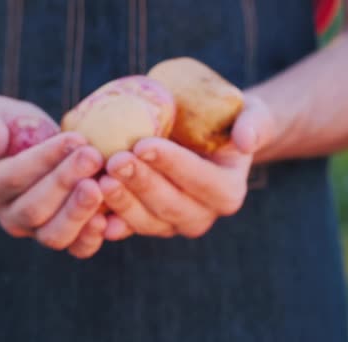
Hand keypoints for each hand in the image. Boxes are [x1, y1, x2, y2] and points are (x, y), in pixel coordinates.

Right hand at [0, 95, 106, 257]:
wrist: (27, 146)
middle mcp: (9, 216)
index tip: (75, 139)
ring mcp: (36, 231)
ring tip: (102, 185)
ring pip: (54, 235)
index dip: (44, 160)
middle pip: (35, 209)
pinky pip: (77, 248)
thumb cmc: (7, 126)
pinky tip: (110, 217)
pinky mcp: (64, 236)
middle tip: (93, 157)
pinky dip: (93, 237)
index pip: (13, 177)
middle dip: (66, 182)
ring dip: (80, 211)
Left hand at [99, 94, 275, 239]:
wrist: (205, 137)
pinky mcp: (147, 222)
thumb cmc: (227, 121)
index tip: (144, 144)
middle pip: (171, 205)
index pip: (202, 181)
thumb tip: (245, 140)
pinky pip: (127, 227)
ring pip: (147, 221)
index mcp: (228, 191)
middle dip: (142, 184)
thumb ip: (255, 123)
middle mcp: (202, 214)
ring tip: (99, 178)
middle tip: (115, 160)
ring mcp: (172, 223)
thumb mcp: (251, 113)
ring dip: (122, 203)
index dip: (173, 165)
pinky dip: (110, 222)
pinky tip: (92, 212)